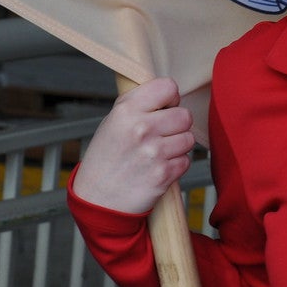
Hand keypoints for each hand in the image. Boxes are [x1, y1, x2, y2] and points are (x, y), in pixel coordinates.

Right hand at [73, 77, 196, 213]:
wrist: (98, 199)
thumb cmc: (107, 158)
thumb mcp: (113, 121)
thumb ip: (140, 103)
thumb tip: (170, 92)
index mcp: (126, 110)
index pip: (168, 87)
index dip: (170, 99)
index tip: (163, 109)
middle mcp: (141, 128)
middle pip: (185, 115)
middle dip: (176, 126)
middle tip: (160, 135)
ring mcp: (153, 152)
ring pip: (188, 139)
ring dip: (177, 146)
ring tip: (157, 153)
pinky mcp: (164, 174)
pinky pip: (186, 161)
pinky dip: (176, 165)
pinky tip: (157, 168)